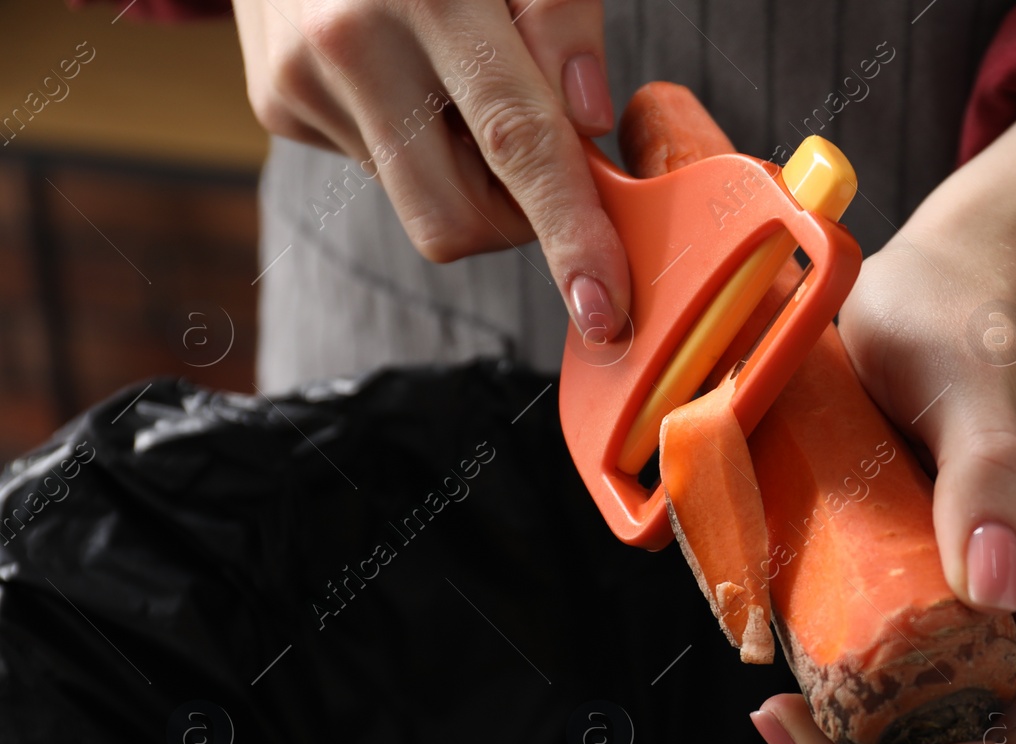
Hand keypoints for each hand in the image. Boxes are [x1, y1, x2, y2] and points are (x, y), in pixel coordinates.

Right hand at [234, 0, 627, 336]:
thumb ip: (562, 17)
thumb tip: (589, 121)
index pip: (519, 143)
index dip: (569, 232)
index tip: (603, 305)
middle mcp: (350, 48)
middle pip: (459, 217)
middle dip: (519, 217)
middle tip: (540, 145)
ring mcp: (299, 84)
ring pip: (420, 205)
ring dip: (467, 174)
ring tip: (455, 78)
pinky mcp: (275, 104)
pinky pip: (378, 170)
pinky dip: (415, 143)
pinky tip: (402, 73)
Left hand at [749, 104, 1015, 743]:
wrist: (925, 288)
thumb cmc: (958, 318)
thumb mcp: (969, 376)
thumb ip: (993, 468)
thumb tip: (996, 588)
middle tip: (793, 735)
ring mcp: (957, 604)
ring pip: (925, 723)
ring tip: (774, 713)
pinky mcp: (900, 590)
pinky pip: (878, 673)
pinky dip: (830, 698)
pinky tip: (771, 672)